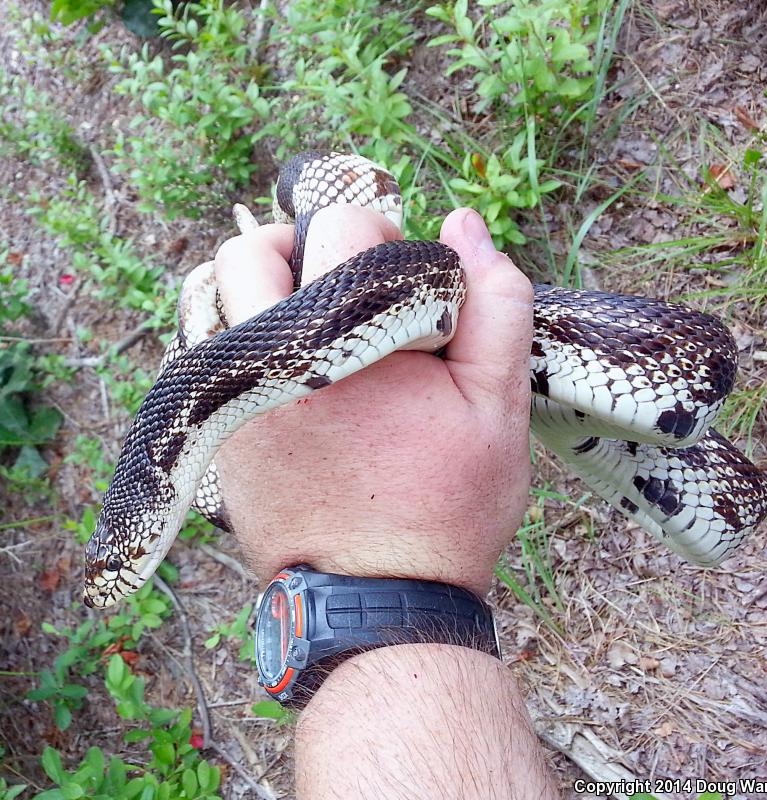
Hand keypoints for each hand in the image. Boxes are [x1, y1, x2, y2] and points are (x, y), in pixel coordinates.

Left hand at [213, 205, 532, 594]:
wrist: (377, 599)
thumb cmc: (447, 507)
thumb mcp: (500, 407)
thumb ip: (495, 305)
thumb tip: (464, 223)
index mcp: (346, 344)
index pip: (342, 225)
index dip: (385, 237)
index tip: (407, 286)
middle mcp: (271, 366)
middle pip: (252, 249)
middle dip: (310, 250)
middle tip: (351, 288)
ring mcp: (233, 401)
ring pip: (214, 295)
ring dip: (264, 287)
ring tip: (316, 318)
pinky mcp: (219, 432)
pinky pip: (207, 347)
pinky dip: (244, 331)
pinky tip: (294, 361)